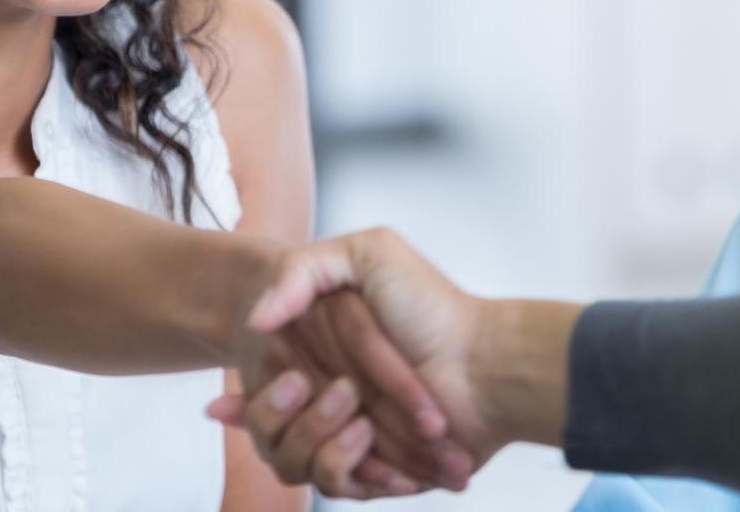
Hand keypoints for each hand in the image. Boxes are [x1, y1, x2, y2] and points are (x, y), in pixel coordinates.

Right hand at [213, 229, 511, 496]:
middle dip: (290, 412)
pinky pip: (339, 483)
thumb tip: (255, 318)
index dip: (259, 388)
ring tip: (363, 423)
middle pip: (269, 426)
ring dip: (323, 438)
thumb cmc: (432, 309)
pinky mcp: (374, 469)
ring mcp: (347, 434)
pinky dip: (359, 467)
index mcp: (315, 349)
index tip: (274, 382)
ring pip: (293, 460)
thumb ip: (301, 269)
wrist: (484, 364)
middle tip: (332, 389)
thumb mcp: (370, 255)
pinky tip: (374, 442)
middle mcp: (325, 394)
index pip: (263, 379)